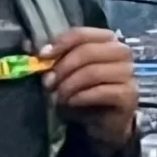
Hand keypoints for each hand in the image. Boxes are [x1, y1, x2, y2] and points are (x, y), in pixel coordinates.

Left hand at [42, 27, 138, 154]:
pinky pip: (100, 91)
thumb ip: (51, 57)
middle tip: (48, 83)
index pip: (82, 33)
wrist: (101, 122)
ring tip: (58, 96)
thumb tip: (28, 45)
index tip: (42, 56)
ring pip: (93, 72)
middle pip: (87, 51)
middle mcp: (121, 52)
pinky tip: (71, 102)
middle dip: (62, 67)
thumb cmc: (83, 92)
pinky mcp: (129, 94)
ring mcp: (128, 73)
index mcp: (107, 40)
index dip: (60, 43)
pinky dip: (80, 97)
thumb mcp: (65, 72)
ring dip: (69, 84)